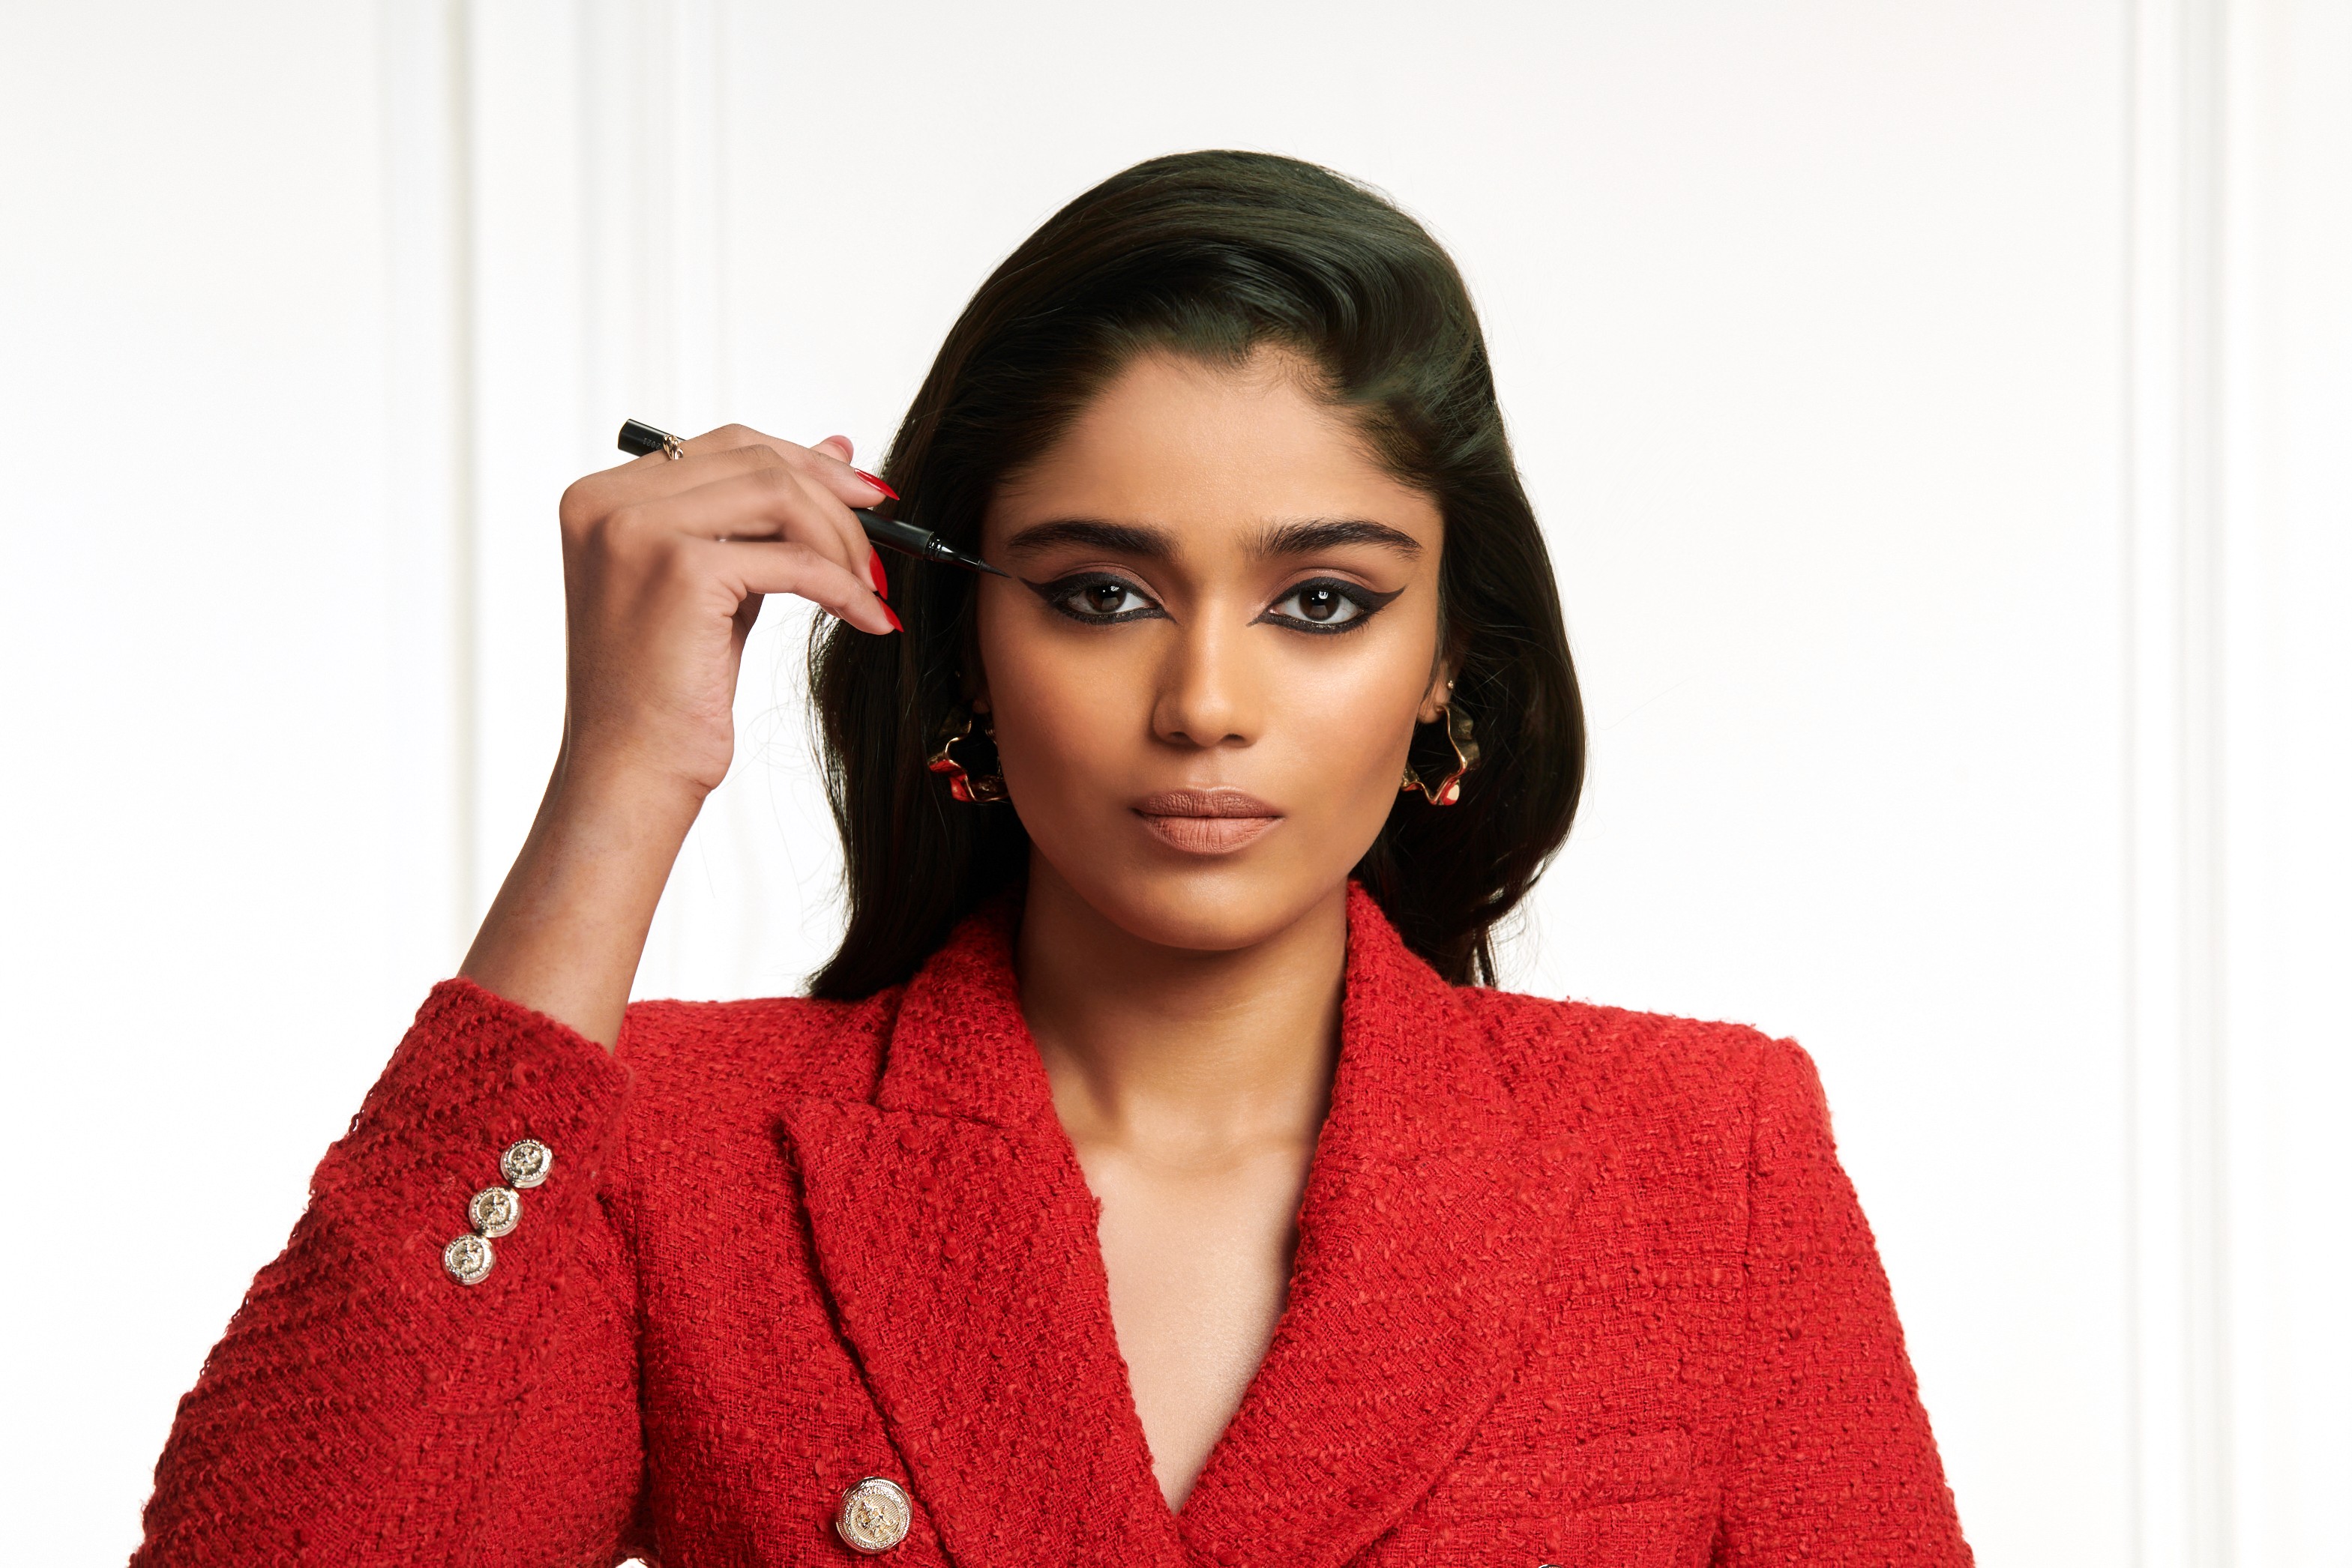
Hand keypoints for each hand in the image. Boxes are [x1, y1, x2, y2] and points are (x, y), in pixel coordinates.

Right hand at [459, 424, 893, 1046]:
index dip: (806, 462)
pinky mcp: (679, 569)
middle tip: (886, 537)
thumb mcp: (722, 581)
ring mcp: (637, 530)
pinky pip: (793, 559)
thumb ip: (762, 515)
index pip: (725, 443)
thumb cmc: (667, 691)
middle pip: (755, 458)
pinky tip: (869, 619)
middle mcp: (608, 501)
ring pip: (779, 494)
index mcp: (602, 496)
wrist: (630, 773)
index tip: (865, 494)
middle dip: (835, 497)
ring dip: (844, 541)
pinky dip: (844, 587)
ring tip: (872, 588)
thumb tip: (837, 447)